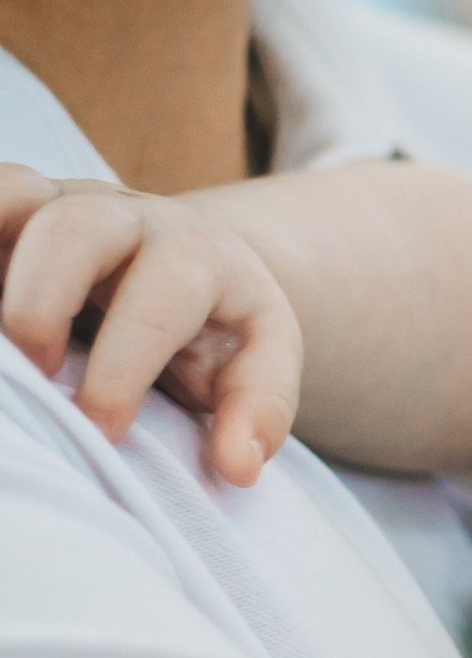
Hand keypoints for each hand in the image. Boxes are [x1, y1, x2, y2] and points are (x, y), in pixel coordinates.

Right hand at [0, 165, 300, 484]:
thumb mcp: (258, 357)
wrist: (192, 257)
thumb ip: (261, 406)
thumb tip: (240, 466)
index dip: (125, 368)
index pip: (162, 297)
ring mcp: (63, 202)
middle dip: (43, 301)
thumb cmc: (216, 323)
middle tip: (33, 372)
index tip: (101, 428)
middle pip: (78, 227)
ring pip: (16, 192)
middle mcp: (125, 217)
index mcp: (194, 254)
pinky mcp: (21, 210)